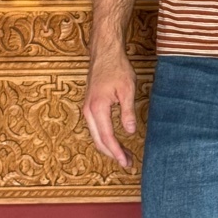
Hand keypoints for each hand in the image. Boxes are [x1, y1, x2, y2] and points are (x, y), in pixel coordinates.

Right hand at [83, 50, 139, 169]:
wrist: (104, 53)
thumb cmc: (116, 68)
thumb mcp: (127, 89)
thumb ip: (127, 112)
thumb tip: (130, 131)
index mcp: (97, 108)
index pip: (107, 137)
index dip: (117, 152)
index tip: (127, 162)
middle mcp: (88, 111)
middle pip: (99, 141)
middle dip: (114, 154)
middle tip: (129, 164)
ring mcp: (87, 109)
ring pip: (96, 136)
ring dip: (110, 147)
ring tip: (125, 156)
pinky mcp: (90, 106)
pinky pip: (96, 128)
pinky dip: (105, 138)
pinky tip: (116, 142)